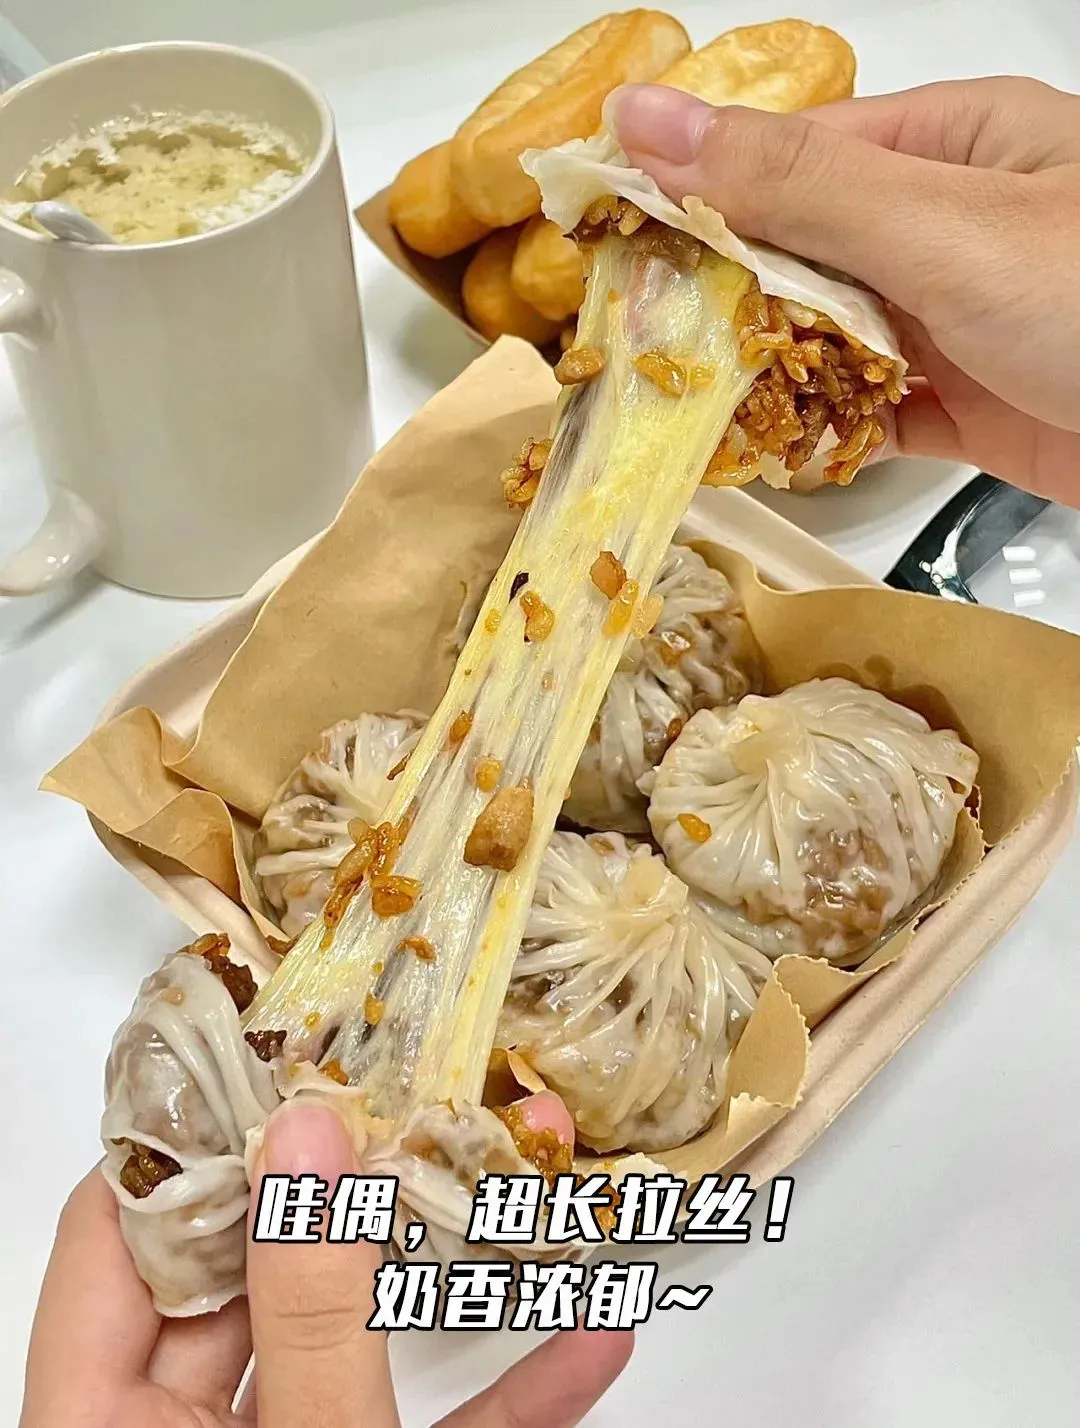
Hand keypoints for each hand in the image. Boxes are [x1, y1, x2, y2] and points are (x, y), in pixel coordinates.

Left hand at [20, 1104, 631, 1426]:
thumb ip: (306, 1303)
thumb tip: (305, 1130)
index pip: (118, 1237)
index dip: (190, 1138)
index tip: (273, 1049)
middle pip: (240, 1280)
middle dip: (330, 1189)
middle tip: (397, 1090)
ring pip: (343, 1355)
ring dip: (433, 1285)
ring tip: (493, 1183)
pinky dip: (500, 1402)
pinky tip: (587, 1343)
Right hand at [608, 77, 1079, 502]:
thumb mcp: (942, 226)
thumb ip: (793, 184)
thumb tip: (648, 120)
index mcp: (951, 144)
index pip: (790, 158)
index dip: (694, 197)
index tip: (608, 246)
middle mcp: (949, 227)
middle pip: (799, 256)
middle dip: (721, 305)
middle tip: (631, 353)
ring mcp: (958, 320)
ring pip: (826, 342)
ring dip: (763, 379)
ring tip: (682, 411)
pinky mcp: (970, 406)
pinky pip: (870, 414)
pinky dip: (819, 436)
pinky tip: (768, 453)